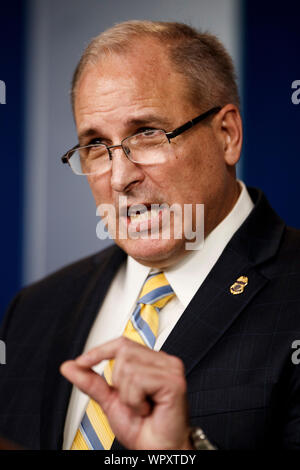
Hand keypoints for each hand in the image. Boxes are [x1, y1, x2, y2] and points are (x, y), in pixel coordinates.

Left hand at [60, 337, 191, 449]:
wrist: (156, 449)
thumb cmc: (142, 429)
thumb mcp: (110, 401)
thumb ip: (91, 382)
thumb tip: (70, 367)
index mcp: (150, 362)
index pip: (122, 343)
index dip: (100, 350)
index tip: (83, 361)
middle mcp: (162, 362)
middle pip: (123, 351)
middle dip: (117, 380)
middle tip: (132, 400)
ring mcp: (170, 369)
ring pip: (128, 366)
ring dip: (127, 395)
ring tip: (141, 407)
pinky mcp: (174, 381)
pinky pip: (138, 380)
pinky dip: (135, 401)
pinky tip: (147, 409)